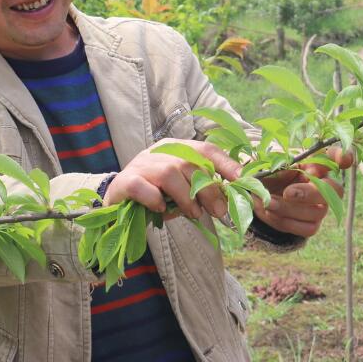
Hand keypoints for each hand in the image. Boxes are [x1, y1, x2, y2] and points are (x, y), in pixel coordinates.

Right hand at [103, 139, 239, 219]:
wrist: (119, 200)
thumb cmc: (158, 193)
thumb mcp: (184, 187)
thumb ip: (203, 187)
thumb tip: (231, 196)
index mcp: (177, 148)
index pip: (206, 150)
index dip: (226, 164)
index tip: (243, 180)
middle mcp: (159, 151)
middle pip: (190, 164)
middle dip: (209, 190)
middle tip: (219, 211)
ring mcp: (141, 164)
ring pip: (169, 174)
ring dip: (186, 198)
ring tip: (193, 214)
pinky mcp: (125, 181)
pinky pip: (143, 187)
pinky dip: (155, 200)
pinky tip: (161, 210)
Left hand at [251, 147, 351, 236]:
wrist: (256, 196)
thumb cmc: (266, 174)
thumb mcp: (267, 164)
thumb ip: (276, 165)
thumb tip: (280, 170)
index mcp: (314, 163)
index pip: (334, 157)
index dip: (344, 156)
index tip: (343, 159)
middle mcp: (323, 184)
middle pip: (334, 190)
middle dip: (310, 193)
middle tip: (288, 193)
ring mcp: (320, 206)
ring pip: (317, 212)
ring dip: (289, 208)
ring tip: (267, 202)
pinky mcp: (312, 224)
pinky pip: (307, 228)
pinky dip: (285, 221)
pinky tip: (270, 212)